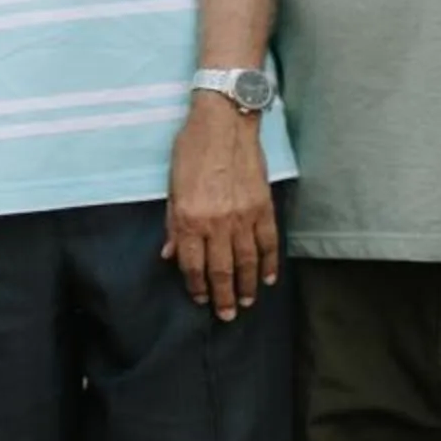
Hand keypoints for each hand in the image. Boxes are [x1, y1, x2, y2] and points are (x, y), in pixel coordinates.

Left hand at [163, 92, 277, 319]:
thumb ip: (173, 224)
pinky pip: (268, 243)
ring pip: (247, 262)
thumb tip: (171, 254)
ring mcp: (244, 217)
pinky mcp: (264, 208)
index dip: (196, 285)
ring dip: (248, 286)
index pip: (193, 264)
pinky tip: (268, 278)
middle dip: (223, 296)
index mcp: (190, 218)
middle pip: (222, 270)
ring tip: (246, 303)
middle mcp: (217, 223)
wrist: (224, 124)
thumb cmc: (191, 151)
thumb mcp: (172, 187)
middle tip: (227, 316)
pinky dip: (269, 263)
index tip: (200, 298)